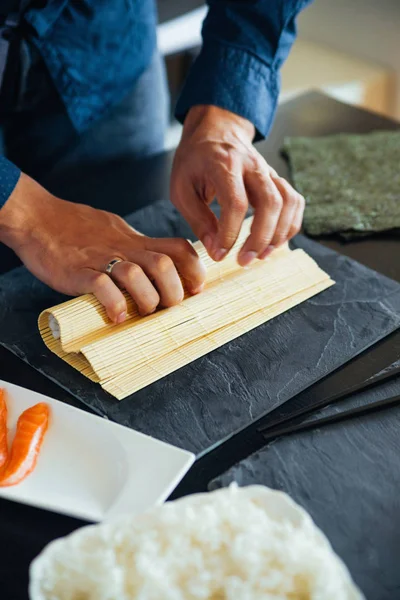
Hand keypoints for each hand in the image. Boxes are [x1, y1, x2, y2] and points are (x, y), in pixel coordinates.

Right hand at [0, 174, 205, 321]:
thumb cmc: (76, 227)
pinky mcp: (78, 271)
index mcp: (135, 240)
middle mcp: (123, 248)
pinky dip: (114, 305)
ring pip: (137, 275)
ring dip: (147, 299)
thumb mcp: (115, 231)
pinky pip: (102, 287)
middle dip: (173, 291)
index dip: (193, 269)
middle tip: (167, 307)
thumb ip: (136, 247)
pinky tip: (115, 315)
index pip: (178, 248)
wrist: (37, 218)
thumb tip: (157, 266)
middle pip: (164, 265)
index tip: (196, 288)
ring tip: (140, 312)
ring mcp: (101, 259)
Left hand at [171, 105, 304, 265]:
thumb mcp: (181, 188)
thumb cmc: (195, 160)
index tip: (220, 254)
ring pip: (288, 203)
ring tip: (260, 255)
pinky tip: (274, 242)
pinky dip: (289, 225)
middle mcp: (252, 165)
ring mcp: (269, 171)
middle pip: (271, 203)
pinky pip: (295, 202)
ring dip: (278, 234)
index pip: (236, 202)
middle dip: (259, 238)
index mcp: (224, 164)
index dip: (230, 233)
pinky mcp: (277, 179)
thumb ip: (198, 219)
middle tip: (243, 261)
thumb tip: (215, 249)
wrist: (216, 129)